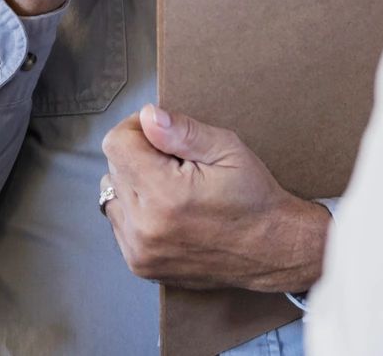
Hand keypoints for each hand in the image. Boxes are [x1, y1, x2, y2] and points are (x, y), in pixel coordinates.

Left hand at [100, 104, 329, 292]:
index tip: (160, 134)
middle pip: (113, 167)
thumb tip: (147, 116)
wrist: (271, 250)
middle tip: (176, 164)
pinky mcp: (140, 265)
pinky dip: (136, 210)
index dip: (136, 129)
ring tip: (170, 188)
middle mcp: (145, 227)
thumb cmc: (253, 198)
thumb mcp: (228, 150)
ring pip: (111, 195)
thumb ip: (183, 131)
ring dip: (134, 184)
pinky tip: (166, 210)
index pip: (116, 144)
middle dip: (139, 156)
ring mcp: (139, 251)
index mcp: (164, 194)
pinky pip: (120, 222)